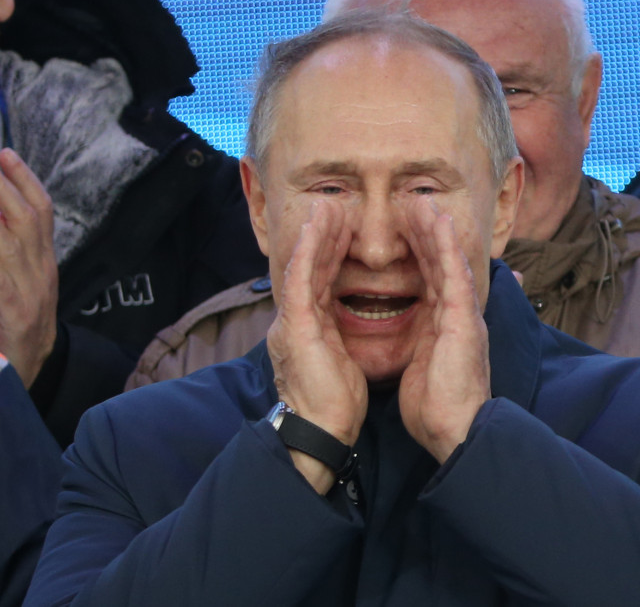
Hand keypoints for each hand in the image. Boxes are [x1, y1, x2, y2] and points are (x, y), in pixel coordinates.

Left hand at [0, 149, 57, 387]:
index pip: (41, 212)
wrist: (22, 376)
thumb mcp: (1, 283)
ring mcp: (31, 295)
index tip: (5, 153)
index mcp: (41, 261)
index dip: (25, 181)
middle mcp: (41, 273)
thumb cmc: (5, 328)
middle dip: (6, 187)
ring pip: (13, 246)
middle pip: (30, 220)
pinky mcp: (17, 318)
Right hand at [267, 201, 365, 491]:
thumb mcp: (341, 364)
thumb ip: (338, 340)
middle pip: (312, 269)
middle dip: (325, 237)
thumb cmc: (335, 408)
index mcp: (310, 330)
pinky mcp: (296, 327)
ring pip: (304, 267)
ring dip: (317, 235)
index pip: (323, 282)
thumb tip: (345, 329)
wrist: (322, 434)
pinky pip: (301, 279)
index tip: (346, 229)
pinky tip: (318, 228)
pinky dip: (310, 251)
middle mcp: (296, 321)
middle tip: (336, 206)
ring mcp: (292, 322)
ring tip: (328, 206)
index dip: (333, 254)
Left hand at [398, 198, 489, 462]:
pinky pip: (455, 275)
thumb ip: (421, 347)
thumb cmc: (437, 408)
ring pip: (449, 262)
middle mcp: (459, 315)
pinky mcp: (465, 320)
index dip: (419, 251)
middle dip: (426, 233)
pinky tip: (439, 223)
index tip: (405, 227)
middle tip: (412, 202)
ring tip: (423, 201)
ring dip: (436, 230)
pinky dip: (447, 247)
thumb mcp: (422, 368)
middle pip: (439, 264)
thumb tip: (415, 341)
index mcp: (445, 326)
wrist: (456, 431)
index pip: (430, 280)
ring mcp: (465, 315)